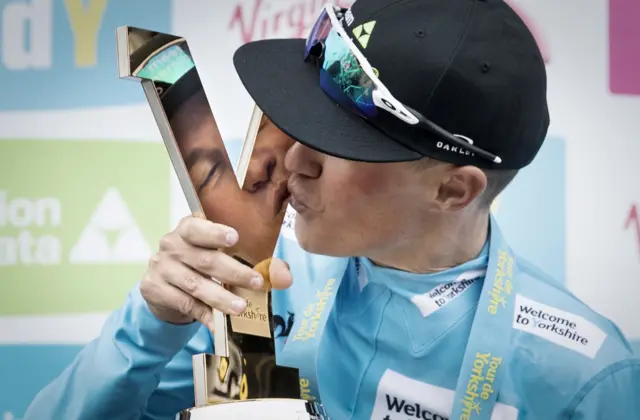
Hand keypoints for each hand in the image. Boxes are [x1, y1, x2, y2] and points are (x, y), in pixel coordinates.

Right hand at [140, 216, 292, 330]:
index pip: (198, 227)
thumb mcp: (221, 257)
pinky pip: (184, 304)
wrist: (165, 288)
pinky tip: (219, 324)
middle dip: (233, 272)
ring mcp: (160, 267)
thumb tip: (285, 276)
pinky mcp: (153, 289)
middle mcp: (171, 245)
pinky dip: (204, 315)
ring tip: (241, 308)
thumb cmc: (200, 266)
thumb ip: (253, 263)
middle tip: (256, 282)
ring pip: (195, 285)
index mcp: (188, 229)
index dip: (215, 232)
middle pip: (204, 259)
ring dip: (220, 298)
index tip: (235, 238)